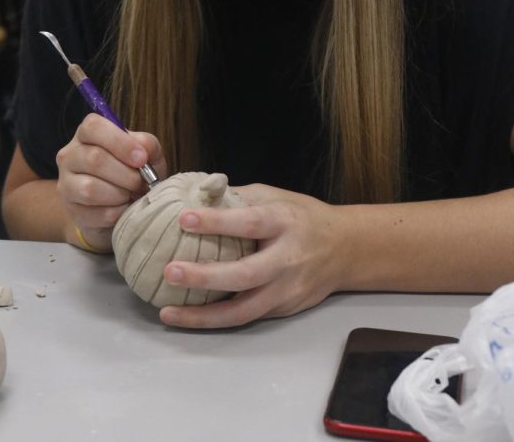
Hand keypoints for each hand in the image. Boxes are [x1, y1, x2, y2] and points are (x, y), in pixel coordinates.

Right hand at [56, 113, 166, 250]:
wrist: (119, 204)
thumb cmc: (131, 171)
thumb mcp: (144, 152)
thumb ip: (147, 145)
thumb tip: (144, 150)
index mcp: (87, 134)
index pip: (93, 127)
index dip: (120, 142)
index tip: (141, 158)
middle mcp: (70, 155)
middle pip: (94, 159)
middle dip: (126, 174)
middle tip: (142, 182)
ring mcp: (66, 183)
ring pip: (90, 188)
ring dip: (120, 194)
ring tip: (131, 195)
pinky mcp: (71, 210)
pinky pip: (94, 213)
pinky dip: (116, 212)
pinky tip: (123, 208)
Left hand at [159, 184, 340, 327]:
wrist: (345, 249)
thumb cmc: (303, 217)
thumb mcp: (276, 196)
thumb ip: (239, 198)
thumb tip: (197, 194)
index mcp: (284, 223)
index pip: (249, 222)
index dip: (217, 222)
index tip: (184, 219)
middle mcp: (287, 259)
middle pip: (245, 274)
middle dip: (204, 277)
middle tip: (170, 272)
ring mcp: (286, 290)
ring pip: (243, 311)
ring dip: (202, 315)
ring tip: (168, 312)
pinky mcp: (283, 310)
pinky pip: (246, 317)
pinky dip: (216, 320)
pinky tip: (189, 316)